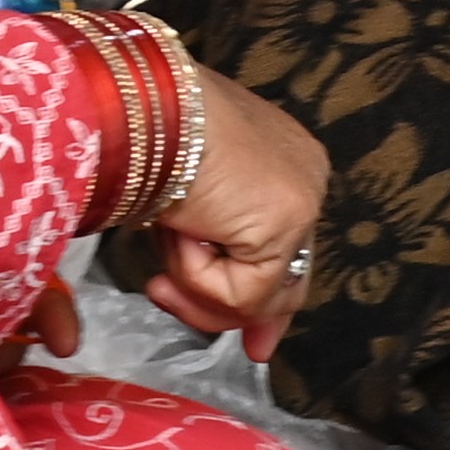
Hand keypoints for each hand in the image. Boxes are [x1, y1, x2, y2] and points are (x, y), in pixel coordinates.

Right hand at [145, 56, 327, 344]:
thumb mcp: (180, 206)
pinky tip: (181, 235)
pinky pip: (241, 293)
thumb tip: (223, 318)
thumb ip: (209, 256)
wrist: (144, 107)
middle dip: (240, 315)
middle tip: (214, 327)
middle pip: (285, 278)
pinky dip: (198, 277)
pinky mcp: (285, 221)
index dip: (261, 299)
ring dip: (198, 285)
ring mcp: (302, 200)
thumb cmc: (144, 141)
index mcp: (283, 162)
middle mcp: (305, 178)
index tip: (254, 341)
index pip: (284, 250)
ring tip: (164, 248)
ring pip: (258, 294)